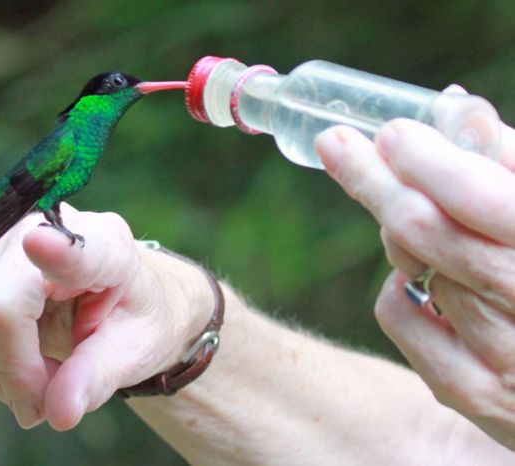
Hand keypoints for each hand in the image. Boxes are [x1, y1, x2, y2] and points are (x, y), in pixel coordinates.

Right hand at [0, 204, 211, 429]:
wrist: (116, 296)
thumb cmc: (131, 316)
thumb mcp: (135, 348)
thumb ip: (98, 376)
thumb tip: (59, 413)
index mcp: (103, 244)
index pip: (72, 248)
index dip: (56, 252)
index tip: (40, 243)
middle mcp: (38, 228)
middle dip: (19, 375)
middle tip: (57, 398)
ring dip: (3, 374)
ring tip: (48, 375)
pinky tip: (25, 359)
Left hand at [315, 117, 514, 448]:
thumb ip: (508, 162)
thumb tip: (452, 103)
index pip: (480, 198)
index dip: (428, 160)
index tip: (391, 131)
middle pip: (425, 231)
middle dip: (374, 179)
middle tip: (336, 143)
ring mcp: (501, 358)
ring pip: (408, 266)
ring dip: (396, 228)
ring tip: (407, 208)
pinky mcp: (468, 390)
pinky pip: (396, 315)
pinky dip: (396, 284)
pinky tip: (423, 278)